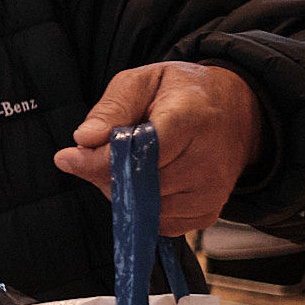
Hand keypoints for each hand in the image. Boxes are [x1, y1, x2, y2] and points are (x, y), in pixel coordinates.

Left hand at [52, 61, 261, 232]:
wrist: (236, 110)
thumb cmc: (183, 93)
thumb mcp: (144, 81)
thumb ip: (112, 108)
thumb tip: (85, 139)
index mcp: (191, 118)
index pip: (140, 152)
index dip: (100, 160)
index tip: (68, 158)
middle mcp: (208, 160)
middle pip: (138, 185)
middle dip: (106, 173)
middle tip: (103, 153)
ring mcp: (211, 191)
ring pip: (144, 209)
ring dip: (123, 192)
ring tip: (130, 164)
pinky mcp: (209, 212)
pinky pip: (159, 223)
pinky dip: (143, 208)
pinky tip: (148, 181)